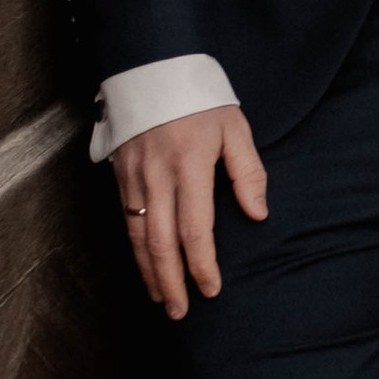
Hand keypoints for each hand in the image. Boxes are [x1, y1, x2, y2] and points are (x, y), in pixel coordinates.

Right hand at [111, 102, 266, 318]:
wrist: (151, 68)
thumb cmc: (200, 98)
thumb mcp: (234, 127)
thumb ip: (247, 172)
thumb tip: (258, 214)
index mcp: (189, 166)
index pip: (194, 229)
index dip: (202, 264)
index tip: (211, 289)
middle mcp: (157, 177)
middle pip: (160, 242)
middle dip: (171, 281)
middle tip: (181, 311)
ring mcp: (134, 178)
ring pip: (138, 236)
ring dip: (150, 272)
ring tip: (163, 298)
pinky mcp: (120, 176)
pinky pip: (126, 221)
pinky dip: (135, 250)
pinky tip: (145, 266)